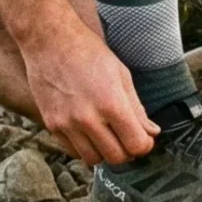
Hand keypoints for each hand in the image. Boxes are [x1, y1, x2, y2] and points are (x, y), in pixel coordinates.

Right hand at [20, 16, 157, 165]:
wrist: (50, 41)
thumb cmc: (88, 52)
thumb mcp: (121, 74)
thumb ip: (136, 107)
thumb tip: (151, 131)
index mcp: (111, 103)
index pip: (137, 145)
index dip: (145, 144)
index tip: (144, 138)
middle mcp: (88, 118)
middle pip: (117, 157)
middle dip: (127, 151)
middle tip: (126, 138)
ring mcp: (67, 124)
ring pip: (93, 160)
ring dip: (105, 152)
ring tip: (107, 135)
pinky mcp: (52, 125)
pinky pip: (73, 152)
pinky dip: (84, 148)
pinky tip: (88, 132)